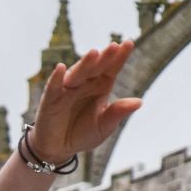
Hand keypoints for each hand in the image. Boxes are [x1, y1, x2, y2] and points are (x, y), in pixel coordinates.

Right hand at [26, 39, 140, 164]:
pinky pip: (54, 86)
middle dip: (105, 57)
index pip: (112, 68)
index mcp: (101, 86)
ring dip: (85, 63)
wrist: (59, 148)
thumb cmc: (84, 133)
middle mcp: (85, 83)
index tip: (129, 42)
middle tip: (114, 46)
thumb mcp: (104, 126)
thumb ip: (118, 112)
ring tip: (94, 53)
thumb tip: (139, 102)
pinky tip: (61, 68)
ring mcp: (67, 89)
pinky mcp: (51, 98)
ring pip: (77, 73)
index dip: (120, 57)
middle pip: (96, 67)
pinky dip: (56, 78)